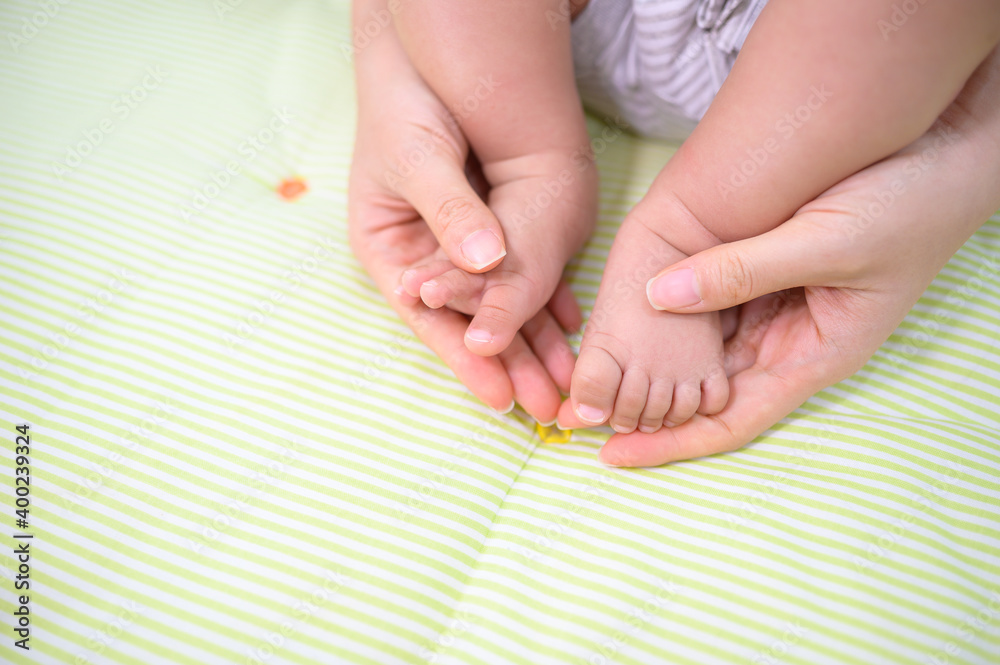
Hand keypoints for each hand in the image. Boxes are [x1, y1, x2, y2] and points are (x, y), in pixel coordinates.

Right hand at [348, 3, 576, 421]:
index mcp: (390, 251)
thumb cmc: (404, 107)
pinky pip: (523, 273)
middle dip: (511, 365)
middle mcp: (427, 259)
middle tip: (549, 408)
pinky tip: (575, 327)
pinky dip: (548, 299)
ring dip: (537, 343)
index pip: (429, 319)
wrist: (428, 66)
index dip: (465, 358)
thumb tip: (485, 261)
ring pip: (501, 305)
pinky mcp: (493, 234)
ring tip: (571, 383)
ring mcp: (461, 249)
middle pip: (470, 323)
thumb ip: (449, 211)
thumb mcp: (417, 158)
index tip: (500, 397)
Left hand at [558, 48, 999, 465]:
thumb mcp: (828, 240)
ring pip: (705, 349)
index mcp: (812, 356)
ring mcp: (779, 310)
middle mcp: (790, 343)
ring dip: (655, 362)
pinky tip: (631, 312)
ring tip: (592, 371)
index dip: (670, 442)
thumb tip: (659, 295)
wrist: (943, 158)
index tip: (611, 454)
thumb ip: (746, 269)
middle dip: (648, 404)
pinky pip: (713, 303)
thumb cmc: (905, 206)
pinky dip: (674, 312)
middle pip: (708, 391)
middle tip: (579, 409)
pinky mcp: (771, 276)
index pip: (728, 420)